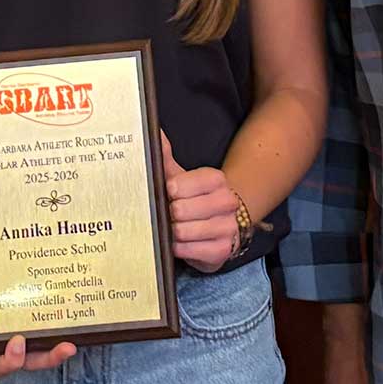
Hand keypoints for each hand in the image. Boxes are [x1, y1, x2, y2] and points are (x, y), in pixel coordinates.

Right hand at [0, 237, 75, 378]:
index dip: (10, 361)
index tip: (17, 342)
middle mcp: (6, 331)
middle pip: (30, 358)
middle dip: (48, 359)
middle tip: (64, 347)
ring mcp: (23, 316)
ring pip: (45, 342)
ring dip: (60, 345)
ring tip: (74, 338)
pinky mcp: (36, 299)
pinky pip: (51, 314)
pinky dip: (64, 316)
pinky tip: (75, 304)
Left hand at [160, 133, 240, 273]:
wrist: (219, 225)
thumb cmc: (193, 199)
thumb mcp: (180, 178)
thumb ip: (165, 156)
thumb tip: (154, 133)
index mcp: (217, 179)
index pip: (185, 183)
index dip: (172, 189)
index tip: (169, 192)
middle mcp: (227, 202)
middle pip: (181, 210)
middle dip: (170, 213)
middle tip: (172, 213)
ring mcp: (228, 227)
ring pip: (184, 231)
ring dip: (173, 232)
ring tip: (176, 228)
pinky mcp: (223, 250)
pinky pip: (189, 250)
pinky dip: (180, 248)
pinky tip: (183, 242)